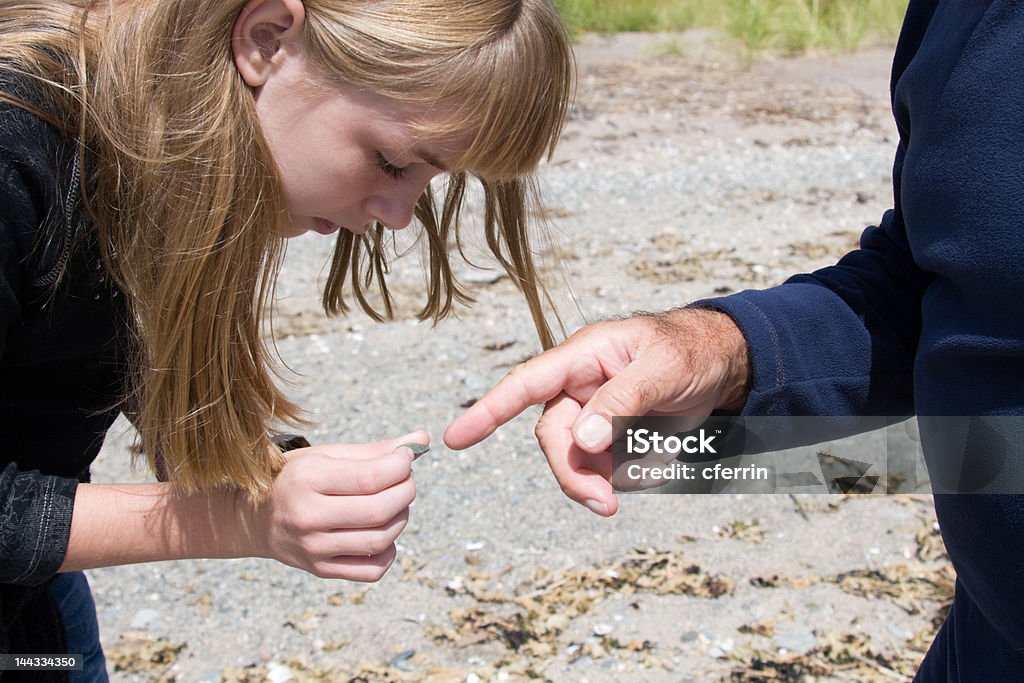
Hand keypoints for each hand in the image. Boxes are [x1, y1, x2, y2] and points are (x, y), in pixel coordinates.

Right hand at [247, 431, 426, 580]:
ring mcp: (313, 548)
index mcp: (307, 479)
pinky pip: (372, 571)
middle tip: (406, 481)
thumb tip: (422, 439)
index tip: (407, 457)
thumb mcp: (327, 455)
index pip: (372, 477)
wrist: (254, 518)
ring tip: (395, 504)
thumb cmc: (297, 479)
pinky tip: (382, 533)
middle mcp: (307, 516)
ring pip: (380, 540)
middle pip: (380, 511)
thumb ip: (375, 450)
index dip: (402, 465)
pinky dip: (389, 552)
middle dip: (406, 491)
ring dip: (401, 519)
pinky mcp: (320, 570)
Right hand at [444, 308, 749, 515]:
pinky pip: (607, 468)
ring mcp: (593, 414)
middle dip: (576, 474)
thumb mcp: (661, 371)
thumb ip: (621, 402)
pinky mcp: (612, 436)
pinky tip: (661, 460)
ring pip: (578, 460)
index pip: (524, 385)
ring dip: (607, 477)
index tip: (454, 439)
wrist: (722, 363)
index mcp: (581, 358)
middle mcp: (578, 388)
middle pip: (554, 440)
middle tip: (608, 503)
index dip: (487, 412)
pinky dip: (631, 474)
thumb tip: (580, 440)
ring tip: (654, 468)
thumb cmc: (687, 351)